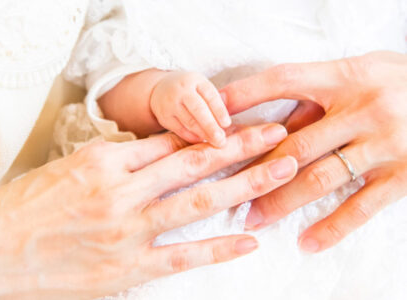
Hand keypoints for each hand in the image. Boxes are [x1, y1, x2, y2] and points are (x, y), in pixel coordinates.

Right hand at [0, 124, 295, 297]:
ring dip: (244, 185)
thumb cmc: (29, 204)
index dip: (213, 132)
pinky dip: (218, 248)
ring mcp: (128, 229)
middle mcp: (123, 190)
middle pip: (195, 162)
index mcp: (107, 160)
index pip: (172, 141)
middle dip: (242, 147)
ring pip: (198, 202)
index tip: (242, 125)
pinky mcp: (127, 267)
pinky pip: (182, 255)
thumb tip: (162, 151)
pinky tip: (249, 240)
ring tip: (281, 173)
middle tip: (279, 136)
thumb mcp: (75, 165)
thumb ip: (122, 159)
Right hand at [150, 71, 231, 146]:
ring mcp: (171, 103)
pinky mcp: (164, 116)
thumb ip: (214, 101)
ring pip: (189, 122)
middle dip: (211, 127)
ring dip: (203, 134)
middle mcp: (182, 90)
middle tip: (222, 140)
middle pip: (199, 110)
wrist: (159, 89)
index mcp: (195, 80)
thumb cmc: (189, 91)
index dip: (219, 111)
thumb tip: (226, 123)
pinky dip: (191, 137)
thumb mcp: (201, 88)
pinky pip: (180, 129)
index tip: (227, 124)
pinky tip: (201, 141)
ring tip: (215, 142)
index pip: (210, 95)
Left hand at [220, 51, 406, 251]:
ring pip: (320, 179)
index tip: (214, 111)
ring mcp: (385, 144)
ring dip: (282, 202)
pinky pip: (361, 207)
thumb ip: (320, 93)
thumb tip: (275, 122)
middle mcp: (364, 109)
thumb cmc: (401, 80)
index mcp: (347, 77)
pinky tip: (307, 243)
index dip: (246, 95)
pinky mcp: (404, 175)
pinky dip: (332, 228)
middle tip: (225, 188)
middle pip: (295, 145)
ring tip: (253, 219)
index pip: (284, 81)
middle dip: (256, 168)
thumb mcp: (361, 70)